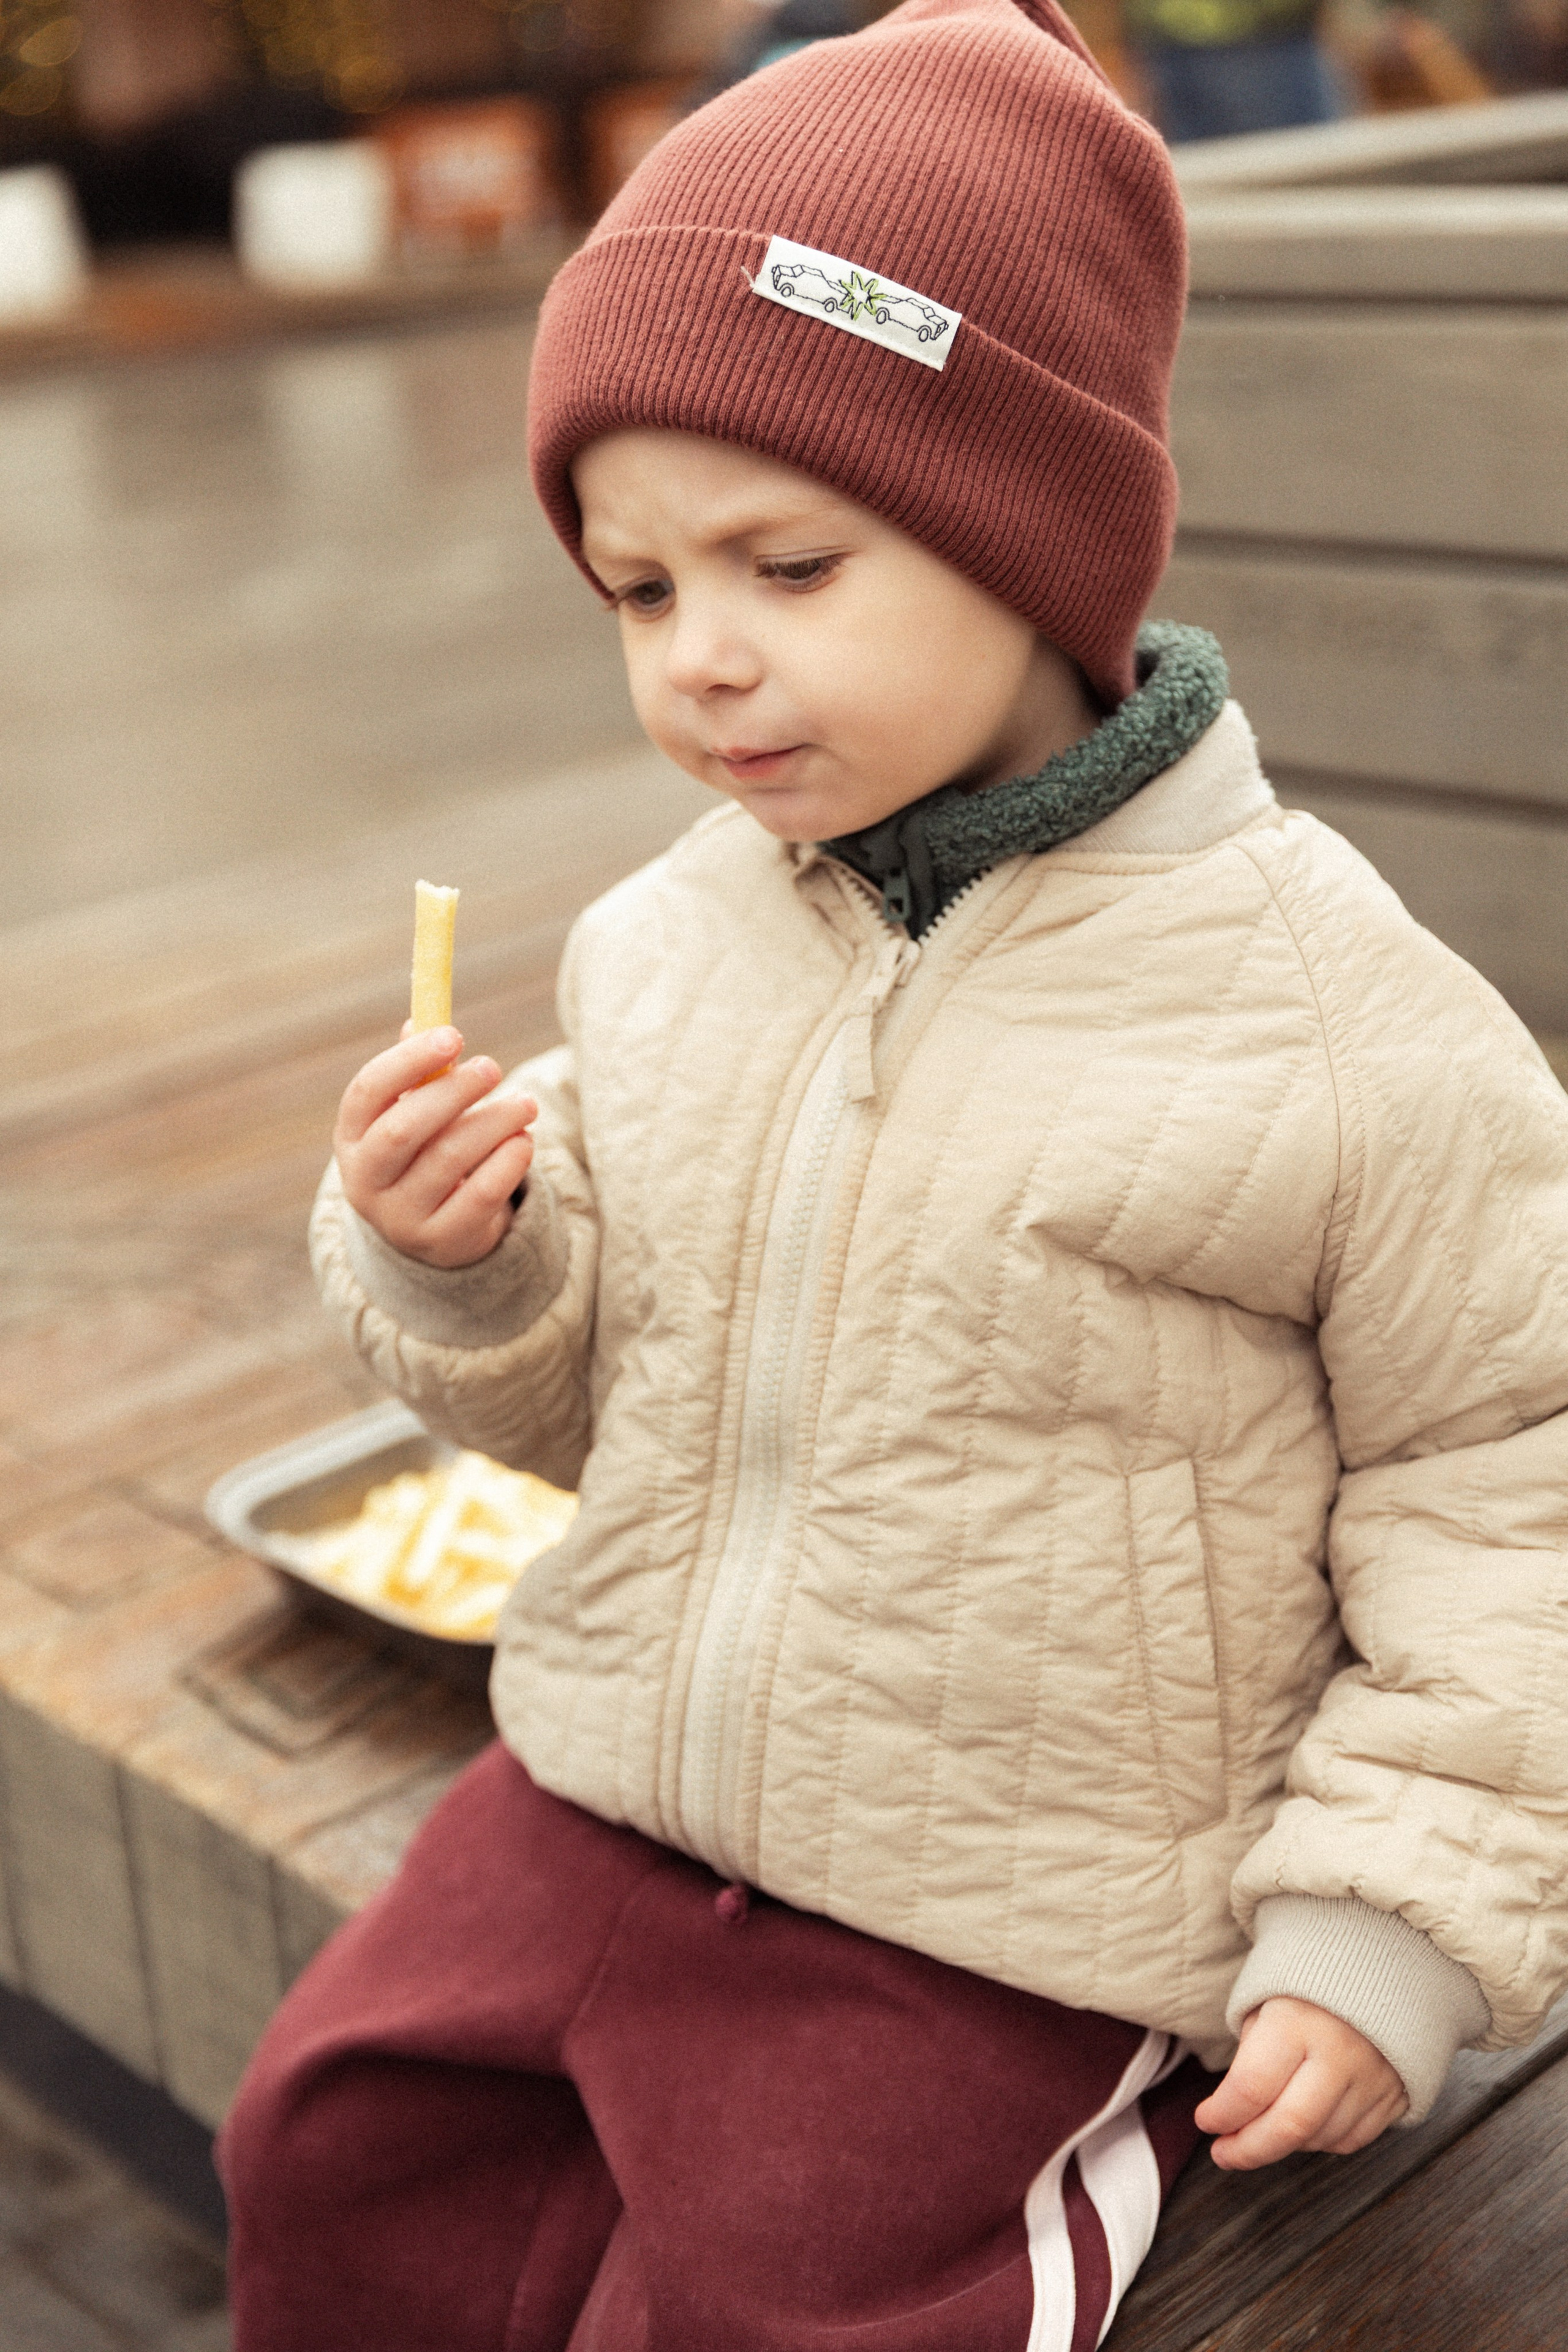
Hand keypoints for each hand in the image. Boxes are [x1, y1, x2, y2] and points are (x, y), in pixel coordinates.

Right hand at [334, 1028, 536, 1268]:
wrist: (435, 1234)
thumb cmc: (424, 1154)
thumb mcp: (413, 1115)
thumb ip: (418, 1073)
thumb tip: (422, 1020)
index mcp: (351, 1138)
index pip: (367, 1092)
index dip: (408, 1060)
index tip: (453, 1035)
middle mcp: (365, 1181)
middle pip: (403, 1130)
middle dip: (453, 1092)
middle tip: (493, 1067)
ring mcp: (399, 1218)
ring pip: (448, 1160)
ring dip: (493, 1123)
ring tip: (525, 1105)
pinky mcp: (441, 1241)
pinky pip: (480, 1196)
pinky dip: (508, 1162)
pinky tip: (524, 1141)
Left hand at [1194, 1997, 1407, 2169]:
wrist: (1378, 1958)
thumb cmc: (1306, 1977)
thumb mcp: (1263, 2000)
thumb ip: (1250, 2056)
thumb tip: (1234, 2110)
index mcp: (1297, 2022)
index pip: (1251, 2089)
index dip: (1221, 2114)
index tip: (1205, 2120)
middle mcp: (1340, 2055)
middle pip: (1289, 2127)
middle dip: (1248, 2150)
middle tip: (1223, 2153)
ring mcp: (1373, 2078)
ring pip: (1322, 2138)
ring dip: (1284, 2145)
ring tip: (1261, 2133)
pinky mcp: (1396, 2093)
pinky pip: (1353, 2138)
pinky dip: (1322, 2140)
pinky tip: (1302, 2128)